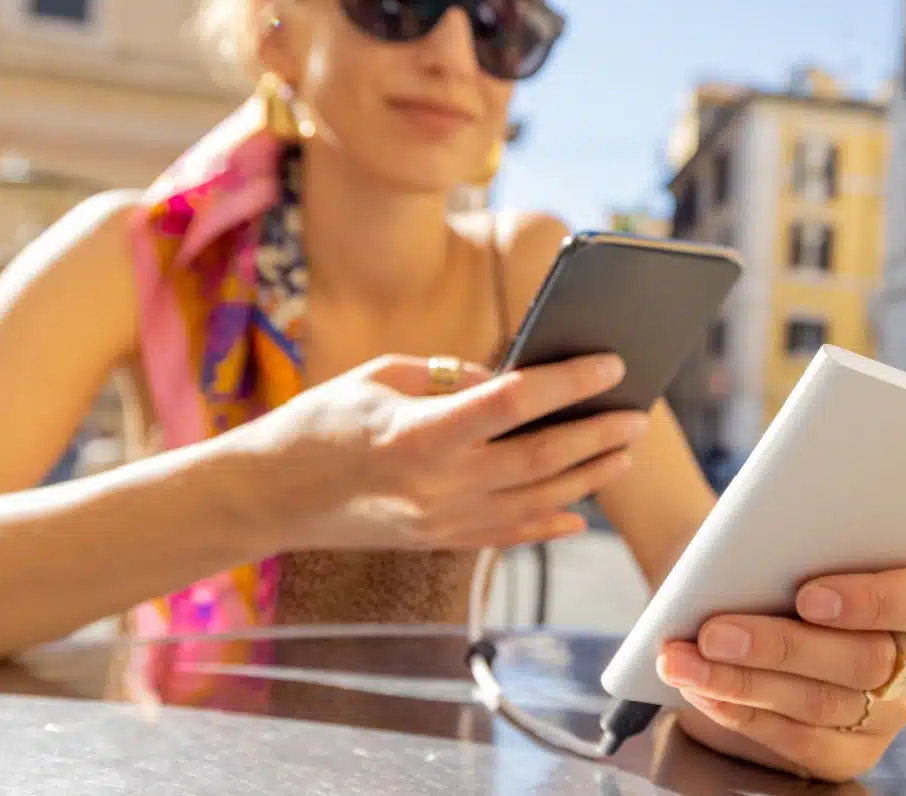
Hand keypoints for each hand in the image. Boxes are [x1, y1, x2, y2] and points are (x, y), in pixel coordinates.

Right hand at [224, 352, 647, 551]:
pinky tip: (580, 510)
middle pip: (542, 458)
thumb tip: (515, 379)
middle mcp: (439, 484)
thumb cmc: (320, 422)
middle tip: (637, 414)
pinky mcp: (438, 542)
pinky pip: (510, 536)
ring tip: (621, 451)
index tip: (610, 362)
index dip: (570, 381)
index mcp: (422, 431)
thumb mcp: (382, 376)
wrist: (269, 494)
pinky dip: (550, 523)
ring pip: (537, 502)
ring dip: (588, 477)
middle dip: (598, 434)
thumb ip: (454, 377)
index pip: (516, 402)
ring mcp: (441, 521)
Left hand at [656, 556, 905, 782]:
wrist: (728, 600)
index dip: (878, 599)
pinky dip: (743, 714)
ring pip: (823, 703)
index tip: (808, 595)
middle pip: (866, 659)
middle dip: (780, 646)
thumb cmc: (764, 565)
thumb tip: (750, 557)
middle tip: (715, 633)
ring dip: (744, 682)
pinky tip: (704, 692)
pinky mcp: (848, 753)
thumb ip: (788, 548)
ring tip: (688, 661)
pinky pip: (801, 743)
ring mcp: (883, 713)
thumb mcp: (778, 544)